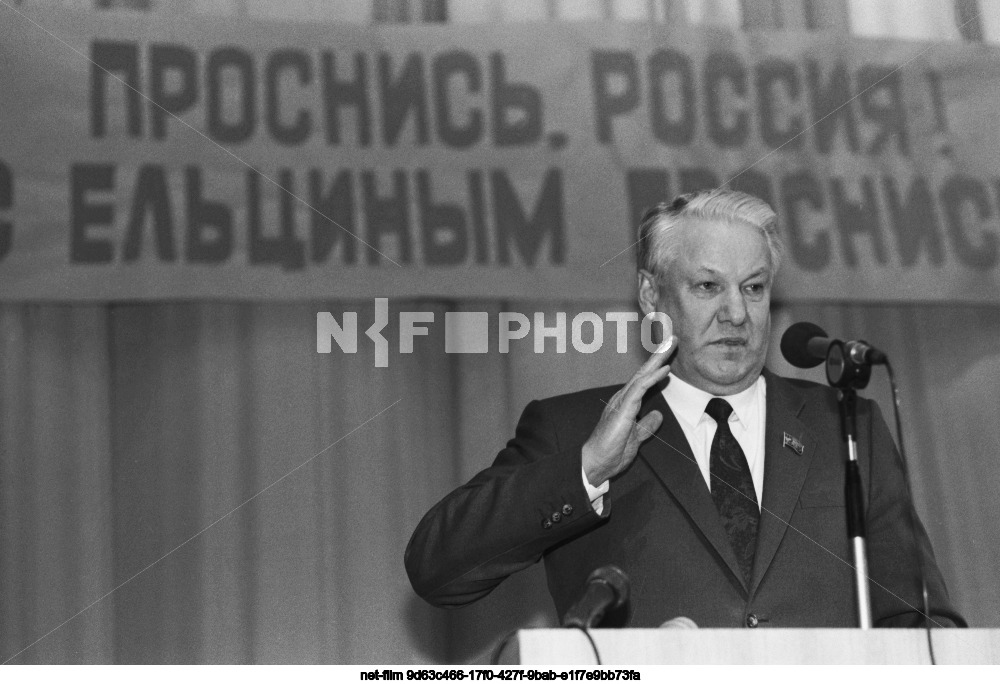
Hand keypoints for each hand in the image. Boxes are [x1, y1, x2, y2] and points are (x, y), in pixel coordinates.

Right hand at [582, 335, 676, 485]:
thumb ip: (646, 425)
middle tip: (673, 339)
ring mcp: (622, 402)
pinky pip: (640, 390)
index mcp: (626, 404)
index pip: (644, 381)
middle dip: (659, 355)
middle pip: (644, 372)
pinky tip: (664, 369)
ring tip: (671, 345)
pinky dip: (652, 378)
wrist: (595, 464)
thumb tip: (658, 415)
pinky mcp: (623, 410)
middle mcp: (623, 398)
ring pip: (642, 375)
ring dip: (658, 359)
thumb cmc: (611, 452)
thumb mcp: (636, 437)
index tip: (670, 353)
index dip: (657, 366)